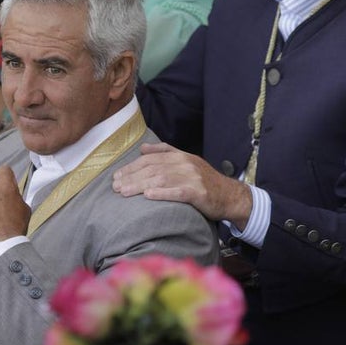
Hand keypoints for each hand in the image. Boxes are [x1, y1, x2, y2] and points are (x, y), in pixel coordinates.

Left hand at [113, 142, 252, 227]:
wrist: (229, 195)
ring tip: (124, 192)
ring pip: (161, 179)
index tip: (117, 176)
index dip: (132, 167)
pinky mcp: (198, 192)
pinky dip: (162, 193)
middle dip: (131, 177)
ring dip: (140, 185)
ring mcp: (192, 177)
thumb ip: (165, 153)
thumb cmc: (204, 181)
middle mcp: (185, 163)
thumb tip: (142, 148)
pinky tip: (148, 196)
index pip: (151, 159)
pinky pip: (177, 192)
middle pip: (152, 169)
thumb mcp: (186, 162)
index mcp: (180, 156)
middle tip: (115, 187)